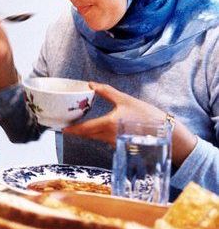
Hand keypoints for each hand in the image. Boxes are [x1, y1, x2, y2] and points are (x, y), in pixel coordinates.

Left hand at [64, 82, 197, 166]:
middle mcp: (109, 136)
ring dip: (87, 133)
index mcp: (108, 124)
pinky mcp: (120, 145)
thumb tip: (91, 84)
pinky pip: (105, 140)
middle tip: (68, 126)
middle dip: (77, 132)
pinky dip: (99, 135)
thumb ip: (107, 92)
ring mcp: (114, 142)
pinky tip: (99, 129)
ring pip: (95, 138)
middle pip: (87, 135)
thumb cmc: (147, 115)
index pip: (85, 129)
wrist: (165, 132)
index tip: (63, 129)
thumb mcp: (125, 100)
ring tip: (80, 126)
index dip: (72, 130)